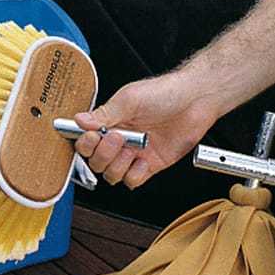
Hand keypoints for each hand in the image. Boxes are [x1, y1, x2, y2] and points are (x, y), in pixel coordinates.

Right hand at [72, 71, 220, 188]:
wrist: (194, 101)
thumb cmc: (165, 93)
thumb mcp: (129, 99)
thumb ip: (104, 114)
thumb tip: (80, 120)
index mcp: (111, 122)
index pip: (86, 142)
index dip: (86, 144)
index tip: (93, 137)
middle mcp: (120, 140)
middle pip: (96, 162)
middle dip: (104, 154)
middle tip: (119, 138)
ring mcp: (134, 154)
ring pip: (112, 174)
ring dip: (119, 165)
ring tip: (132, 149)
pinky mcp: (150, 165)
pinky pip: (133, 180)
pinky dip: (136, 173)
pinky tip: (145, 158)